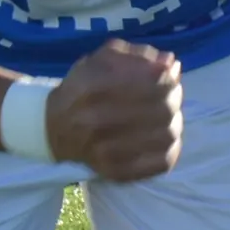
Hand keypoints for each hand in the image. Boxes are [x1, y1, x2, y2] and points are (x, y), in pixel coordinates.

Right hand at [47, 40, 182, 181]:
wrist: (54, 131)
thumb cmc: (83, 89)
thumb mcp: (101, 61)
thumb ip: (137, 56)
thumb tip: (171, 63)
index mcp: (91, 87)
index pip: (150, 81)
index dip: (167, 77)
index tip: (169, 74)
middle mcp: (95, 121)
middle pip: (163, 109)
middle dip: (173, 97)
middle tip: (172, 94)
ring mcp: (105, 151)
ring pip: (167, 135)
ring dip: (175, 121)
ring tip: (168, 115)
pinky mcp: (116, 172)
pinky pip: (161, 162)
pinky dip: (171, 147)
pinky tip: (162, 137)